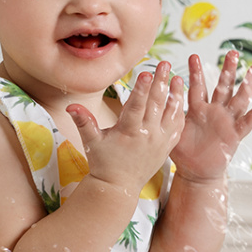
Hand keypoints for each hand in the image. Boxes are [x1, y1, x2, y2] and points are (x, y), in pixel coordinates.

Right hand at [68, 62, 186, 198]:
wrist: (118, 188)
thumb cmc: (103, 163)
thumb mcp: (91, 143)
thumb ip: (84, 122)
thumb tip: (70, 106)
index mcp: (129, 132)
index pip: (136, 106)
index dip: (141, 89)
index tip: (147, 72)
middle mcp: (147, 135)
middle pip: (156, 104)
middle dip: (161, 82)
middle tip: (165, 64)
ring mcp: (160, 141)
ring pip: (171, 114)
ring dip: (175, 95)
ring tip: (179, 77)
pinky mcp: (166, 147)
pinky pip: (177, 127)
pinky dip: (180, 112)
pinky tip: (181, 98)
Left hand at [170, 50, 251, 183]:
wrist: (196, 173)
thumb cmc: (183, 152)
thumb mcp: (171, 132)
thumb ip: (166, 117)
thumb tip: (148, 101)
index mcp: (198, 109)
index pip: (197, 87)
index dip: (196, 72)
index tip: (193, 55)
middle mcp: (214, 112)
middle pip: (223, 87)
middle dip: (228, 70)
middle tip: (232, 53)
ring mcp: (226, 122)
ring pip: (239, 100)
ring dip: (247, 85)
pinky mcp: (235, 135)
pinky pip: (246, 123)